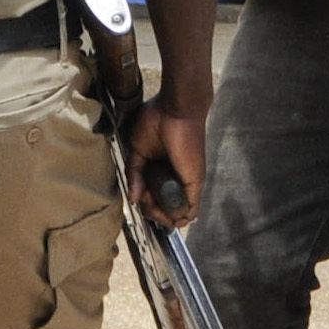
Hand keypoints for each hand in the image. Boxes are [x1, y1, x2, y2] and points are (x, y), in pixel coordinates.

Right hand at [126, 101, 206, 229]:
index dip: (145, 203)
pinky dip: (178, 217)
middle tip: (142, 201)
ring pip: (178, 213)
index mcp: (164, 169)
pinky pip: (190, 210)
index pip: (155, 196)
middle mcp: (177, 178)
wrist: (175, 110)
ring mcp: (188, 182)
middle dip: (152, 212)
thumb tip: (133, 198)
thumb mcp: (138, 151)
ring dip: (163, 217)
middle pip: (166, 207)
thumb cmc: (156, 122)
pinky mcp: (195, 183)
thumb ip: (135, 174)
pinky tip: (168, 218)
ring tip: (152, 209)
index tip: (137, 197)